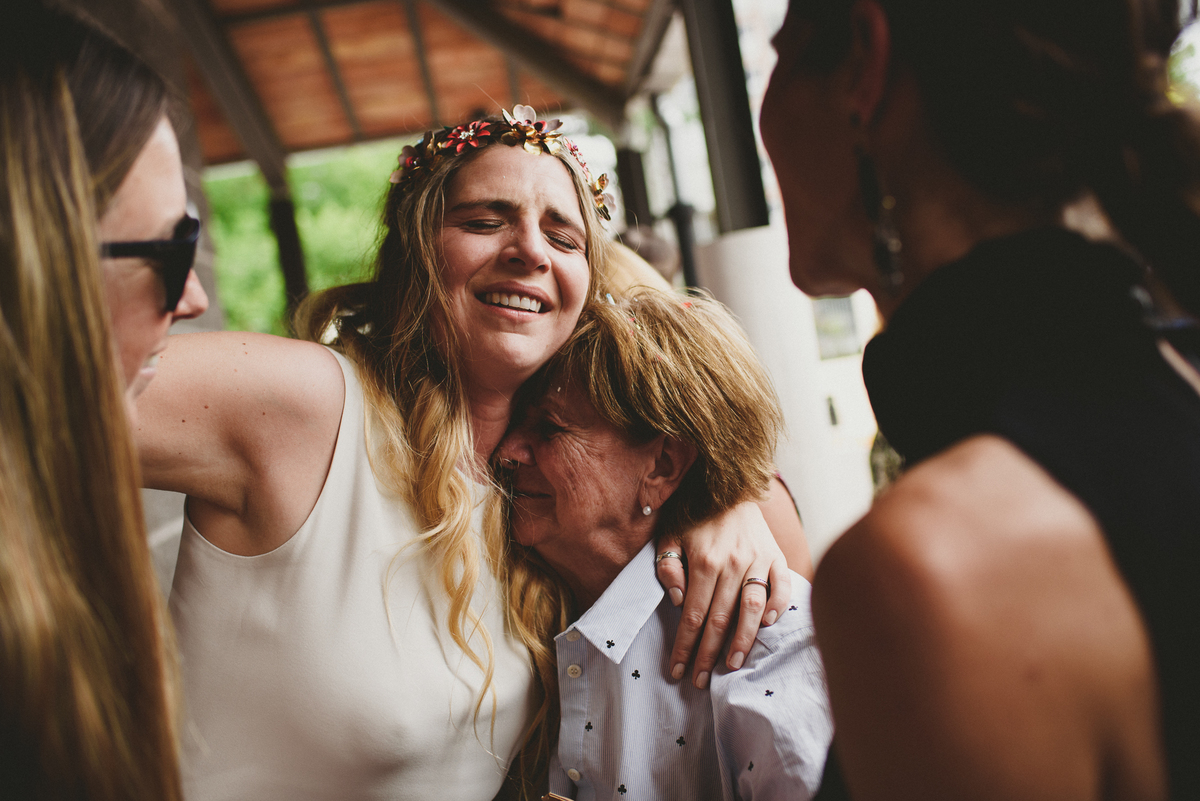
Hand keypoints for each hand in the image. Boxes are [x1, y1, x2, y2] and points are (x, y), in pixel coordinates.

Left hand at [655, 502, 791, 687]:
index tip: (678, 670)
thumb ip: (668, 568)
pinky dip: (777, 606)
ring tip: (732, 665)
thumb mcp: (669, 536)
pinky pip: (782, 586)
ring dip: (742, 640)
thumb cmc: (694, 515)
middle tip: (700, 681)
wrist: (728, 484)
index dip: (685, 646)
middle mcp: (732, 563)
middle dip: (709, 654)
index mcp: (703, 561)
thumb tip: (680, 602)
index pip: (693, 616)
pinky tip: (767, 625)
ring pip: (751, 608)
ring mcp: (757, 559)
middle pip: (720, 619)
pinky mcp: (776, 555)